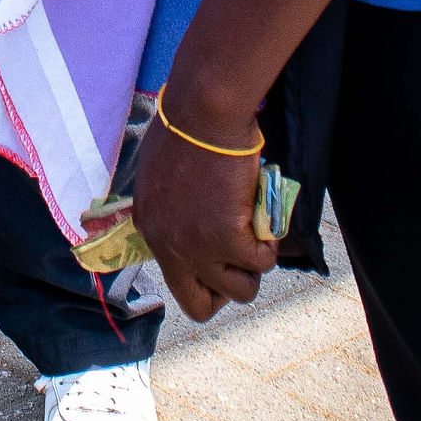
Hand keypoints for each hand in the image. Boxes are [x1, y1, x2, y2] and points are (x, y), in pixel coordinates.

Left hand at [132, 97, 274, 321]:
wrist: (205, 113)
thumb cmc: (187, 127)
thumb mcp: (163, 175)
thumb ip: (174, 207)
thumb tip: (198, 219)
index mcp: (150, 228)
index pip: (176, 283)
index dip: (204, 278)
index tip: (222, 259)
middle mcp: (168, 246)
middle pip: (199, 306)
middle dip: (226, 290)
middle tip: (243, 259)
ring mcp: (197, 247)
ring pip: (240, 291)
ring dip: (254, 268)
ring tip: (258, 235)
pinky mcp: (226, 239)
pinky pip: (261, 262)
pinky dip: (270, 245)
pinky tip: (267, 220)